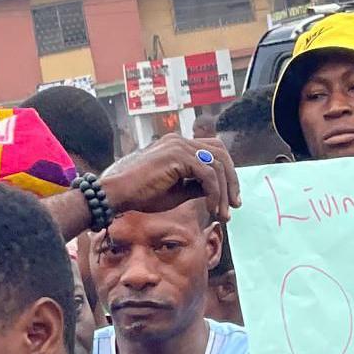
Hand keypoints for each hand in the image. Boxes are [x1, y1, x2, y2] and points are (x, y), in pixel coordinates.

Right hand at [99, 135, 240, 222]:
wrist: (117, 194)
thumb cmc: (142, 194)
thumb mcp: (177, 191)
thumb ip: (197, 186)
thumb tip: (219, 191)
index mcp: (179, 144)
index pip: (213, 151)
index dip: (227, 173)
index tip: (231, 198)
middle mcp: (180, 140)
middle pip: (221, 153)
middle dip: (232, 180)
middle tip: (235, 205)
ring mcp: (179, 145)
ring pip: (217, 165)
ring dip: (224, 192)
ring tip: (224, 213)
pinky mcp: (178, 156)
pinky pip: (208, 174)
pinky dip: (215, 193)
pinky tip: (212, 208)